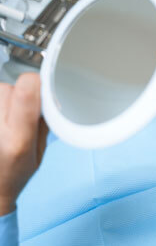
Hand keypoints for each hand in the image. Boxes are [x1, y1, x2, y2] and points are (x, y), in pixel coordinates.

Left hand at [0, 73, 43, 215]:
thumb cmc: (14, 174)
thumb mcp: (39, 152)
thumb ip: (43, 123)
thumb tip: (48, 96)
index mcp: (18, 141)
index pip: (25, 94)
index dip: (36, 83)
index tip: (42, 87)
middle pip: (8, 89)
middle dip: (19, 93)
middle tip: (22, 111)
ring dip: (4, 98)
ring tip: (6, 117)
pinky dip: (0, 105)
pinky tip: (1, 119)